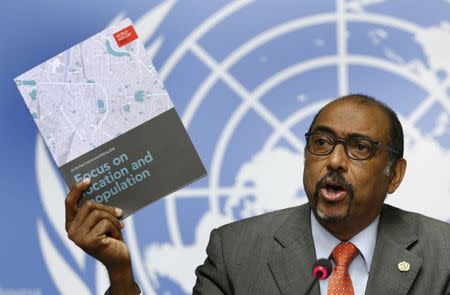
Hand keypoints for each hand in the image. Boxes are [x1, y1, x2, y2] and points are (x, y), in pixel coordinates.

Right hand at [65, 179, 139, 293]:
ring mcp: (78, 237)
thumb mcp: (103, 221)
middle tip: (119, 213)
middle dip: (107, 208)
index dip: (77, 189)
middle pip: (89, 204)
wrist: (119, 260)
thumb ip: (97, 210)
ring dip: (113, 220)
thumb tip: (103, 189)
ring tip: (119, 228)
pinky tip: (116, 238)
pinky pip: (105, 223)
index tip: (88, 179)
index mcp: (72, 224)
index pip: (69, 202)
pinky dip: (115, 228)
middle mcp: (71, 231)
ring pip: (99, 213)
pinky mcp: (89, 241)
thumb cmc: (112, 238)